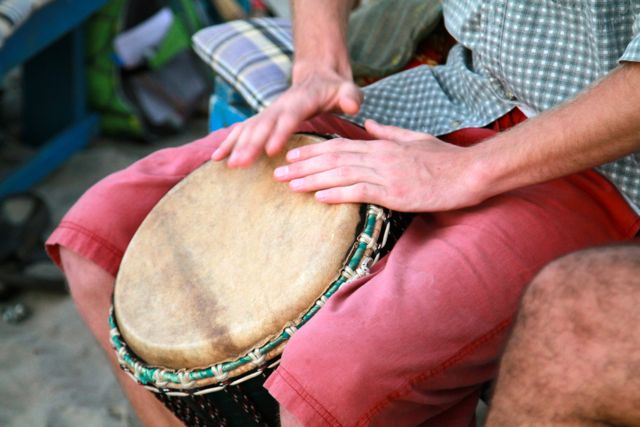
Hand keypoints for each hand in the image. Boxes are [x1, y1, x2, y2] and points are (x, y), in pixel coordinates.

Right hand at [212, 64, 362, 167]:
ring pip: (249, 128)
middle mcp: (280, 106)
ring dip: (236, 146)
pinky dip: (229, 142)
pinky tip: (217, 158)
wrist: (318, 76)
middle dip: (249, 145)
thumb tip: (352, 105)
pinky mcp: (263, 120)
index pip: (288, 118)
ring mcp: (269, 112)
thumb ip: (351, 97)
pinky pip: (243, 130)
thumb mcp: (348, 90)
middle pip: (263, 125)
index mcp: (301, 101)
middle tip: (239, 164)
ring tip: (226, 164)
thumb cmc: (336, 89)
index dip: (278, 133)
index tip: (269, 150)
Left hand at [273, 120, 483, 211]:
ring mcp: (386, 175)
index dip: (312, 151)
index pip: (339, 146)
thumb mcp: (414, 139)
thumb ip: (388, 132)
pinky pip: (360, 192)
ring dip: (312, 179)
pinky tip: (318, 197)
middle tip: (278, 172)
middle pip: (333, 159)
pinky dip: (337, 193)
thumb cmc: (444, 159)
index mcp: (382, 146)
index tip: (292, 156)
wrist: (469, 173)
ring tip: (289, 185)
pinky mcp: (395, 193)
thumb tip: (368, 123)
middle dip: (303, 165)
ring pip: (341, 174)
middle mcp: (379, 157)